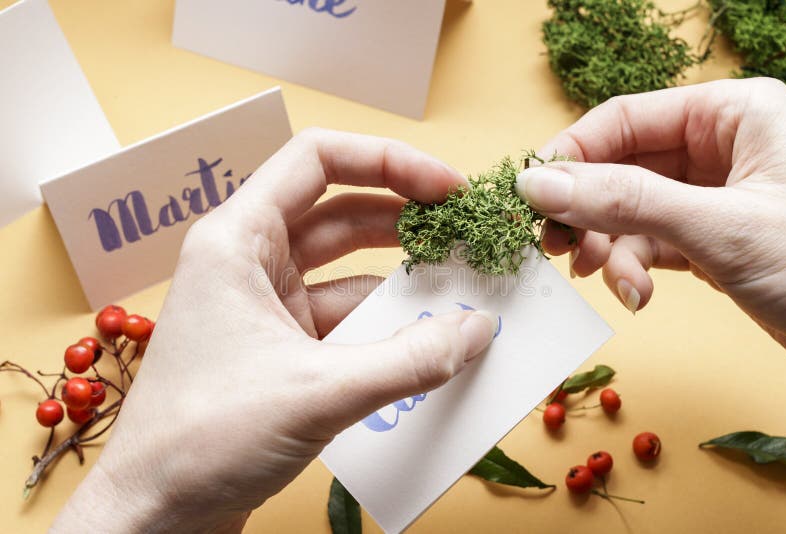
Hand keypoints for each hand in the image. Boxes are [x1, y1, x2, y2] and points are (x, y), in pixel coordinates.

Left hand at [53, 129, 496, 531]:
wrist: (154, 515)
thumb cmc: (202, 439)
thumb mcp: (318, 392)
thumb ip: (408, 360)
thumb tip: (476, 330)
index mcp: (238, 240)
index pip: (318, 161)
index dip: (389, 161)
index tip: (445, 187)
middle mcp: (249, 262)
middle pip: (340, 213)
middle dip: (406, 219)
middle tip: (465, 234)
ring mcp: (263, 307)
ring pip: (345, 272)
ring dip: (400, 280)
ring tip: (460, 288)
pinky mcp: (278, 350)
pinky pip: (342, 321)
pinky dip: (384, 327)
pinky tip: (426, 339)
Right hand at [515, 78, 785, 354]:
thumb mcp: (718, 226)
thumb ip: (624, 200)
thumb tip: (539, 183)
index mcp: (733, 113)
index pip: (624, 118)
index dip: (571, 156)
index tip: (531, 195)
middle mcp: (721, 146)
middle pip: (620, 167)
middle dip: (587, 211)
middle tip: (557, 247)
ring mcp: (714, 194)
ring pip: (630, 209)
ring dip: (609, 247)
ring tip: (605, 279)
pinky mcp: (711, 237)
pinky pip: (651, 241)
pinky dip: (634, 267)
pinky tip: (639, 294)